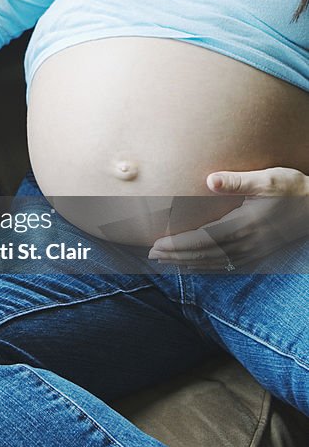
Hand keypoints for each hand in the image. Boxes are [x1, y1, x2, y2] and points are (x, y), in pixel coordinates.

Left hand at [148, 167, 308, 270]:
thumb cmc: (294, 188)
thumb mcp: (270, 178)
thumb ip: (240, 181)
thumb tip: (210, 180)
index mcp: (244, 225)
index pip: (202, 239)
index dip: (178, 244)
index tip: (156, 245)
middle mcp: (247, 243)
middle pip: (204, 254)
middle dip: (176, 256)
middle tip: (151, 256)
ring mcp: (253, 251)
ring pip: (214, 263)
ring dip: (187, 264)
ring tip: (164, 262)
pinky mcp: (258, 253)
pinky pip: (227, 266)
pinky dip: (207, 267)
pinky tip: (195, 266)